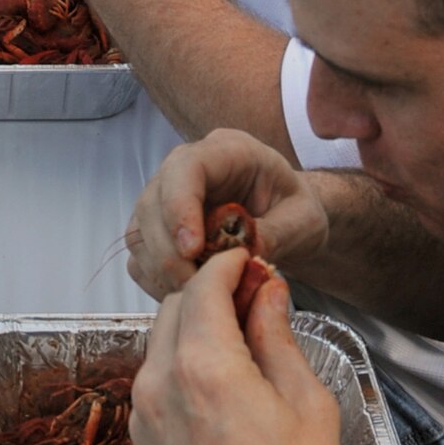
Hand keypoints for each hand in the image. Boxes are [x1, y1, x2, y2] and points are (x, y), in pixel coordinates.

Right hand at [125, 129, 329, 301]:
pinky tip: (187, 292)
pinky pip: (140, 254)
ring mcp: (167, 197)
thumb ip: (277, 233)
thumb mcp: (304, 220)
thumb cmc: (296, 210)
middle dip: (169, 250)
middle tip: (196, 285)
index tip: (193, 250)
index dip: (180, 206)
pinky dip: (157, 279)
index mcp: (227, 151)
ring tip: (197, 292)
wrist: (288, 219)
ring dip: (161, 268)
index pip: (186, 167)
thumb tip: (241, 257)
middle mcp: (187, 167)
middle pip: (152, 201)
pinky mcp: (157, 228)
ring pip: (139, 230)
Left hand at [128, 251, 348, 444]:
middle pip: (175, 309)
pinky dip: (181, 366)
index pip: (204, 286)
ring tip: (242, 343)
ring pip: (160, 345)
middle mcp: (159, 384)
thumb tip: (268, 293)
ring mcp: (143, 417)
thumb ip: (279, 337)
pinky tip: (220, 384)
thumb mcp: (306, 404)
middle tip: (254, 298)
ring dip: (194, 329)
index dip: (229, 264)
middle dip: (210, 292)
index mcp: (204, 365)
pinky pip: (155, 383)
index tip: (251, 261)